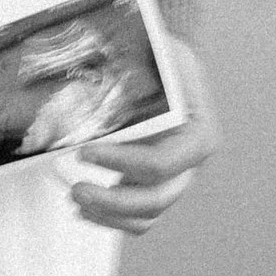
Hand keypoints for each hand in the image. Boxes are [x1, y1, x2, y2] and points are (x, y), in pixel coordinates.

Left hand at [66, 42, 219, 233]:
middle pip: (156, 198)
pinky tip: (85, 209)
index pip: (162, 163)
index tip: (86, 152)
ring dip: (109, 215)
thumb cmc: (163, 60)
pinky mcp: (157, 187)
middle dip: (113, 200)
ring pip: (147, 215)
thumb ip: (135, 71)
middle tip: (76, 189)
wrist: (170, 67)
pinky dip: (112, 219)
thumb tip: (91, 78)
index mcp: (199, 134)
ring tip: (76, 198)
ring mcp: (176, 179)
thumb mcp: (159, 56)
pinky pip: (139, 218)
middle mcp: (191, 164)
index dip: (123, 164)